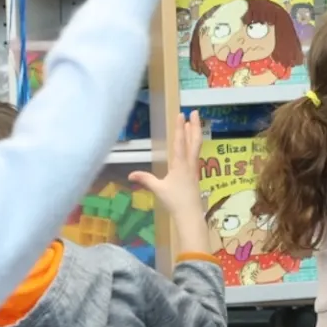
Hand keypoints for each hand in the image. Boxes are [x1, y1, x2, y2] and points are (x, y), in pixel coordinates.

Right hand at [130, 112, 211, 253]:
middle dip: (194, 126)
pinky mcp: (195, 174)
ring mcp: (194, 168)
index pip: (180, 142)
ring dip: (195, 133)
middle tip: (196, 112)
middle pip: (194, 140)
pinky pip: (195, 154)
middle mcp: (189, 163)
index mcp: (180, 164)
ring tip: (193, 122)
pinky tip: (193, 143)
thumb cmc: (175, 201)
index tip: (181, 114)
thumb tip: (130, 174)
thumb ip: (145, 179)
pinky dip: (194, 144)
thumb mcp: (158, 189)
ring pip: (196, 146)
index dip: (180, 128)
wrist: (190, 214)